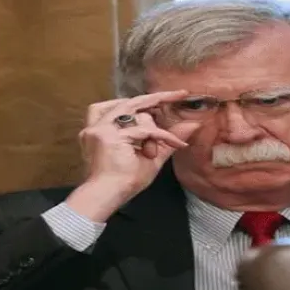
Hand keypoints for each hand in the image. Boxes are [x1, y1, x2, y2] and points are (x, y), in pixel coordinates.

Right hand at [65, 91, 200, 221]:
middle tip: (180, 94)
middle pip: (128, 102)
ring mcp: (101, 130)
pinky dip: (162, 136)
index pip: (119, 106)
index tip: (162, 99)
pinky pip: (145, 130)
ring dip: (155, 130)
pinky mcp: (110, 136)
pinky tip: (175, 144)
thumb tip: (192, 124)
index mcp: (99, 131)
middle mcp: (97, 127)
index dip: (141, 101)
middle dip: (156, 97)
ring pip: (137, 114)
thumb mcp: (150, 156)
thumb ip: (166, 139)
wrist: (107, 196)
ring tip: (159, 149)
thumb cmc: (123, 182)